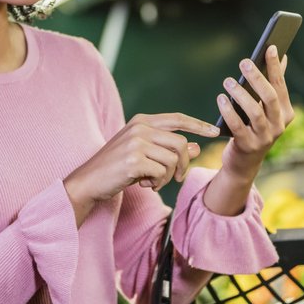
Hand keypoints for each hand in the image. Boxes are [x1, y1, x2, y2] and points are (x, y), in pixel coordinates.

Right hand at [64, 113, 219, 222]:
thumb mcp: (145, 155)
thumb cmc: (117, 168)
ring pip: (172, 160)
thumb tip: (196, 147)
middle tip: (176, 177)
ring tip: (153, 181)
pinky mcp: (134, 160)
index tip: (215, 132)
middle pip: (181, 143)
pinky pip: (161, 173)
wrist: (88, 181)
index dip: (198, 125)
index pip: (177, 119)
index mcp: (142, 121)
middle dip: (183, 164)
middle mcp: (140, 127)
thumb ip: (169, 149)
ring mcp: (136, 143)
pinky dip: (157, 183)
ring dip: (167, 177)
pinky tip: (144, 185)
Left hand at [217, 45, 293, 177]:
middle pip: (269, 97)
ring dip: (240, 95)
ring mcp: (265, 138)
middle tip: (244, 62)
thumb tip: (282, 56)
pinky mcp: (248, 146)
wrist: (245, 162)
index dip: (275, 67)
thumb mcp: (267, 109)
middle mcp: (279, 125)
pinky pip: (237, 126)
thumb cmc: (254, 128)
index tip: (270, 48)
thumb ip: (274, 85)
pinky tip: (221, 98)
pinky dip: (228, 111)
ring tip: (228, 81)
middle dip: (257, 78)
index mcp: (286, 113)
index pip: (280, 86)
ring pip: (254, 112)